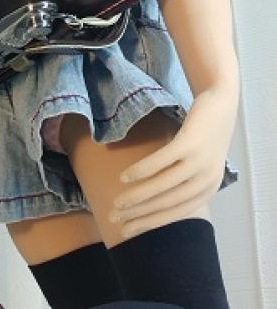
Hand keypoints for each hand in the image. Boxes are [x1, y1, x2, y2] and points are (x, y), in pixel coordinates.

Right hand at [108, 88, 237, 237]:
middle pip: (167, 202)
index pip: (174, 213)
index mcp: (207, 190)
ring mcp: (199, 162)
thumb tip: (150, 199)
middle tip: (114, 218)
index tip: (126, 229)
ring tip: (117, 202)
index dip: (149, 223)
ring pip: (163, 185)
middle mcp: (206, 180)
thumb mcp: (196, 164)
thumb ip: (181, 181)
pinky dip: (142, 171)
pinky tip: (125, 177)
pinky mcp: (190, 143)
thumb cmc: (203, 135)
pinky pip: (162, 161)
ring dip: (137, 197)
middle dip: (139, 214)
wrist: (220, 104)